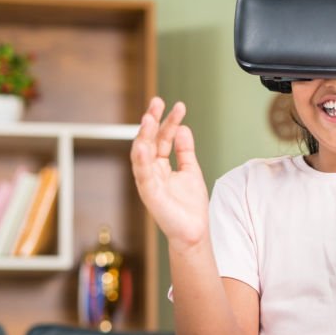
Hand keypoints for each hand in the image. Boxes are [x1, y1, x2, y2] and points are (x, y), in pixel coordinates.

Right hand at [130, 97, 208, 250]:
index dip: (169, 122)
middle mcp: (151, 171)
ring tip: (149, 118)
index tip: (179, 106)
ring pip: (141, 155)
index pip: (162, 138)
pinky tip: (143, 145)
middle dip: (152, 121)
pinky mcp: (150, 195)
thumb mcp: (190, 170)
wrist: (193, 232)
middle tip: (157, 102)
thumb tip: (183, 127)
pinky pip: (143, 176)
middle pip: (148, 141)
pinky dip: (142, 161)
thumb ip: (185, 150)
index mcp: (160, 165)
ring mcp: (148, 182)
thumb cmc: (189, 206)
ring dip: (144, 136)